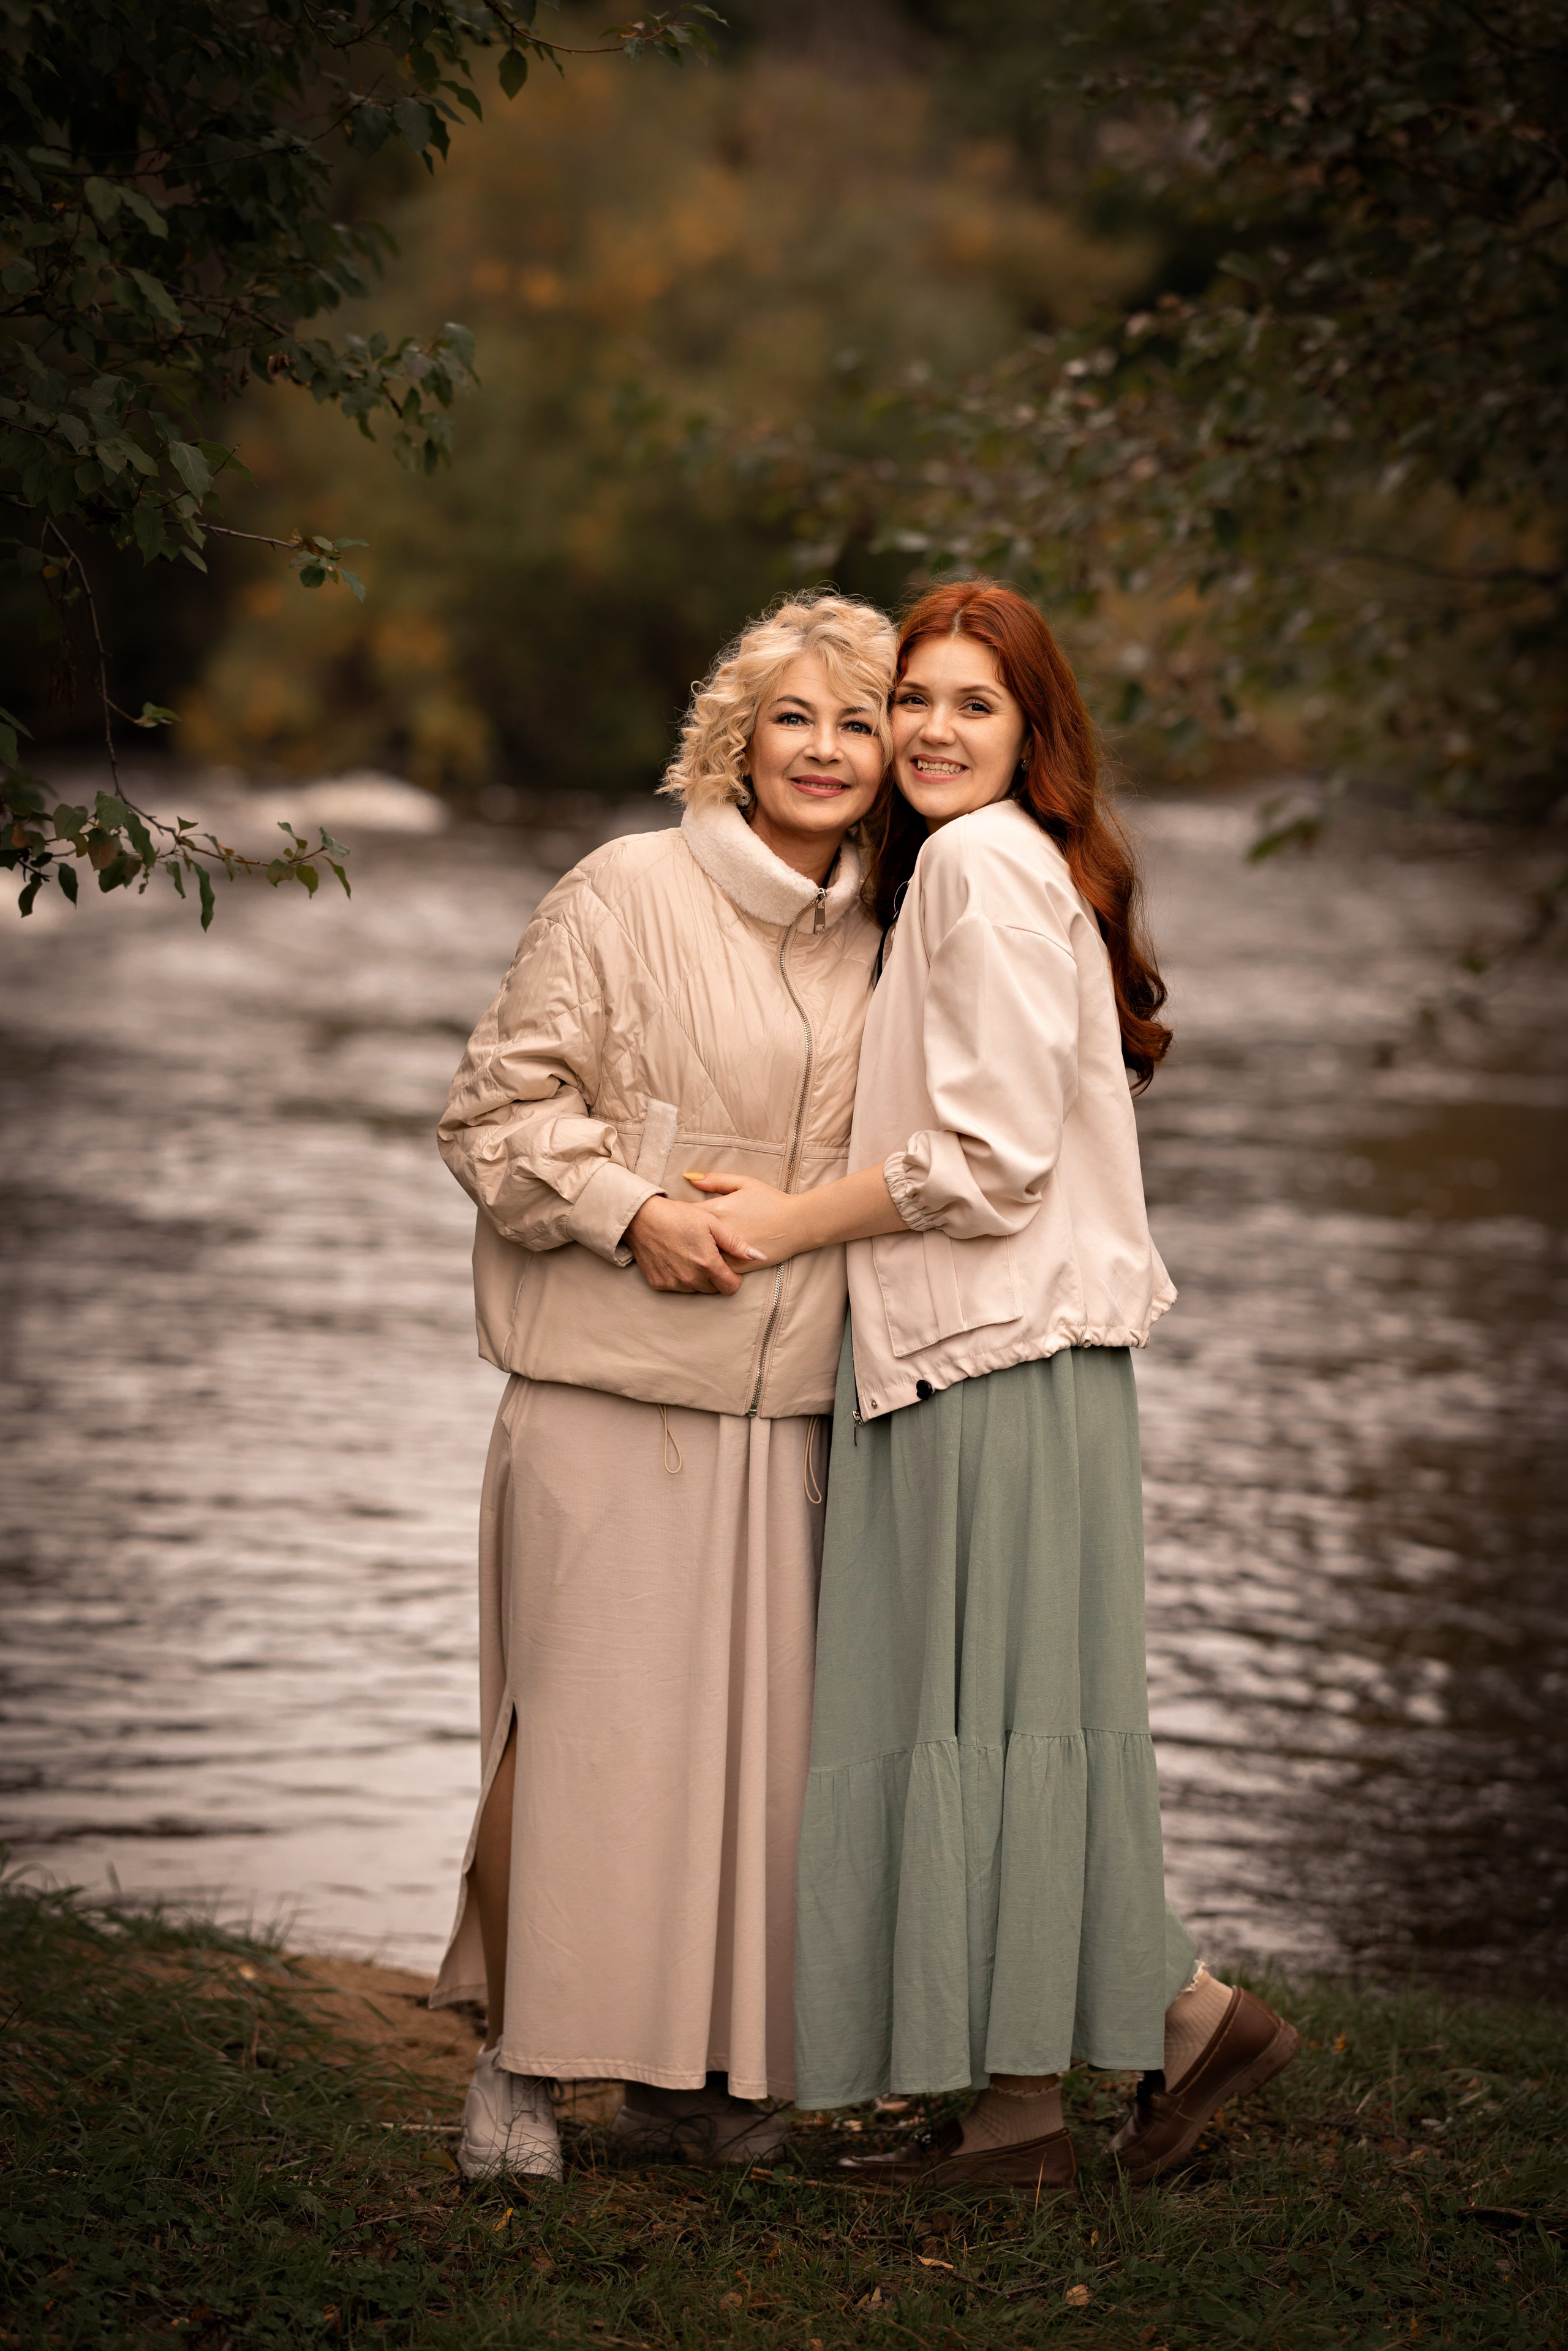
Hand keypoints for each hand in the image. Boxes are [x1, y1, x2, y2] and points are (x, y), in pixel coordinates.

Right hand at [625, 1194, 764, 1294]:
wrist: (641, 1218)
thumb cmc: (679, 1216)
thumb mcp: (711, 1223)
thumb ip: (736, 1243)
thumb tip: (759, 1256)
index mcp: (707, 1264)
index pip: (731, 1288)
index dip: (734, 1279)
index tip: (729, 1267)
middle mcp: (690, 1279)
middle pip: (714, 1289)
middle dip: (716, 1277)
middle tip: (708, 1256)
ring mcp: (673, 1283)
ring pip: (695, 1289)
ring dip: (698, 1278)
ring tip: (691, 1255)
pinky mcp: (659, 1284)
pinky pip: (677, 1287)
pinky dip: (680, 1277)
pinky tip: (676, 1258)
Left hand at [683, 1172, 800, 1266]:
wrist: (797, 1224)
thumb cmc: (771, 1201)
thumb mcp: (744, 1183)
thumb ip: (715, 1180)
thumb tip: (689, 1178)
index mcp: (716, 1211)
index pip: (683, 1214)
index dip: (677, 1215)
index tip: (676, 1216)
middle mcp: (717, 1234)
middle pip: (686, 1237)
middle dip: (681, 1235)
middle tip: (677, 1233)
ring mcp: (726, 1252)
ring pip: (698, 1257)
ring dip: (692, 1253)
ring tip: (687, 1249)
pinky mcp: (736, 1267)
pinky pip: (714, 1270)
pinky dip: (708, 1266)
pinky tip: (705, 1261)